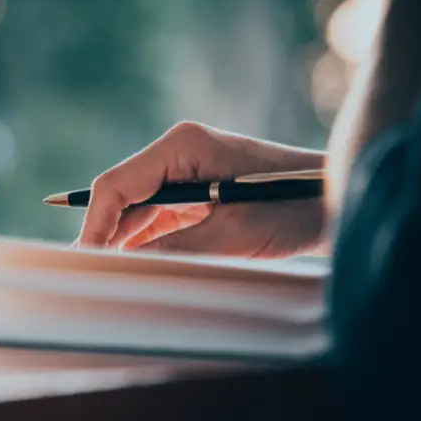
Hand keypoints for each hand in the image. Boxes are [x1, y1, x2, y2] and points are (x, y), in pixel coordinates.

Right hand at [76, 122, 327, 257]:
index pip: (117, 184)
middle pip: (122, 195)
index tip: (83, 259)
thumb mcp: (230, 233)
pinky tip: (134, 264)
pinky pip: (157, 216)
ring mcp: (186, 171)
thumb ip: (171, 248)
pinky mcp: (196, 191)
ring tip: (106, 274)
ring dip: (123, 239)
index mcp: (181, 146)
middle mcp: (177, 153)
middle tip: (88, 273)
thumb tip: (121, 266)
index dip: (94, 223)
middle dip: (104, 233)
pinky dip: (145, 240)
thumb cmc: (291, 206)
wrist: (336, 200)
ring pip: (136, 207)